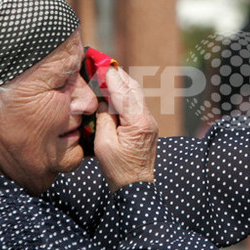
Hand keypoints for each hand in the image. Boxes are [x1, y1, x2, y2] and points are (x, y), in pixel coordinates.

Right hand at [93, 66, 158, 190]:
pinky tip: (114, 91)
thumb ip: (104, 118)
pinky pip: (136, 104)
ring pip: (136, 94)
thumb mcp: (104, 144)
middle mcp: (147, 118)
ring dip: (122, 83)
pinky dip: (125, 94)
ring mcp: (150, 121)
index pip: (123, 93)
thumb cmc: (118, 169)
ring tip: (107, 73)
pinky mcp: (147, 126)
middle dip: (118, 74)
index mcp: (137, 122)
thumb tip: (103, 101)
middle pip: (133, 88)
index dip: (111, 77)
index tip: (100, 64)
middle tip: (102, 63)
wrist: (136, 186)